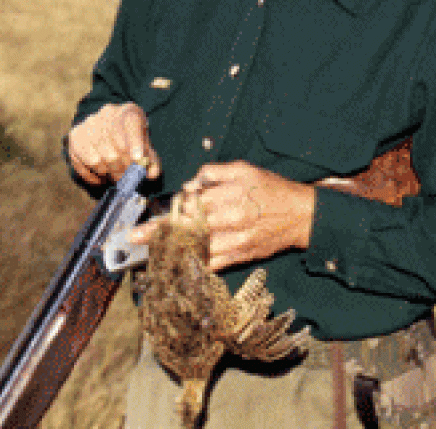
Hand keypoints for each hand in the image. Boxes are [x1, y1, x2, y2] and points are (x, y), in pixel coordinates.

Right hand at [67, 103, 160, 185]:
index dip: (136, 146)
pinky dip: (93, 176)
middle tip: (127, 179)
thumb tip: (151, 174)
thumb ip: (151, 159)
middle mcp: (106, 115)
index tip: (138, 161)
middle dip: (123, 170)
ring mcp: (88, 125)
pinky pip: (81, 164)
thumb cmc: (134, 136)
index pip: (131, 126)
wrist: (111, 123)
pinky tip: (102, 177)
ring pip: (97, 160)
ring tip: (115, 176)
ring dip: (108, 174)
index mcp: (129, 112)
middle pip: (114, 151)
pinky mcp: (74, 137)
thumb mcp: (147, 143)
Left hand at [129, 161, 315, 271]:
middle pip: (186, 230)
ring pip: (196, 250)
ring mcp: (234, 243)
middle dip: (158, 235)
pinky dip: (192, 266)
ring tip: (147, 254)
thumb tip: (190, 185)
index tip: (148, 218)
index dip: (169, 210)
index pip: (190, 204)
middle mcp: (230, 221)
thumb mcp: (244, 169)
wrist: (301, 216)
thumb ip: (213, 173)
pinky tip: (174, 266)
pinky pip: (211, 265)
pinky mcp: (240, 257)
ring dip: (170, 252)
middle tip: (133, 238)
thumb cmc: (271, 189)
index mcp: (229, 197)